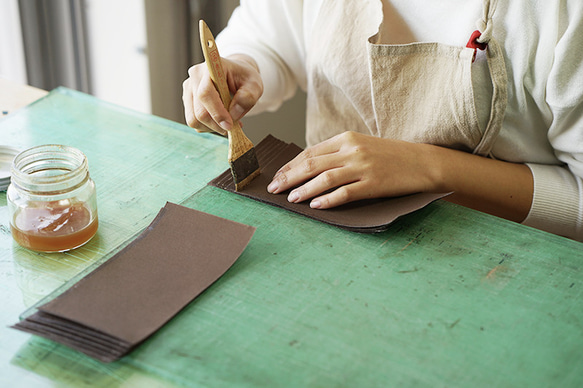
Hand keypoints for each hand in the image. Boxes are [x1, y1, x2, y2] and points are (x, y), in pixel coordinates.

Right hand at [182, 54, 262, 134]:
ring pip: (193, 119)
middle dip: (216, 124)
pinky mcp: (187, 100)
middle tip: (232, 127)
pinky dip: (207, 127)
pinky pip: (193, 121)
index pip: (205, 93)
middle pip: (199, 111)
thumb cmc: (244, 79)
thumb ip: (248, 97)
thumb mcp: (255, 85)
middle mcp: (195, 76)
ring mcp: (188, 88)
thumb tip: (233, 114)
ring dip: (211, 127)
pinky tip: (219, 121)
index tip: (230, 125)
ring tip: (227, 123)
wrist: (236, 76)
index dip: (217, 113)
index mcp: (211, 67)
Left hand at [267, 131, 533, 223]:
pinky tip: (315, 205)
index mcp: (347, 138)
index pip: (311, 152)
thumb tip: (311, 166)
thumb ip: (339, 152)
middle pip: (312, 164)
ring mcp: (362, 167)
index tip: (278, 175)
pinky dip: (328, 199)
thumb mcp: (363, 145)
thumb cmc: (391, 154)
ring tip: (290, 198)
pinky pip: (345, 193)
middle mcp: (352, 150)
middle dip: (290, 177)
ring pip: (324, 178)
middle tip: (274, 189)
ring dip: (304, 189)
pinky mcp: (373, 184)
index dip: (291, 165)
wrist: (423, 161)